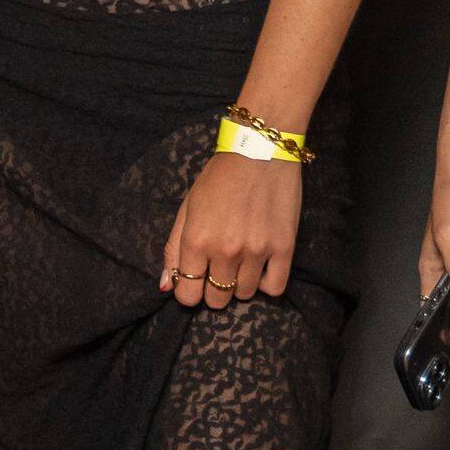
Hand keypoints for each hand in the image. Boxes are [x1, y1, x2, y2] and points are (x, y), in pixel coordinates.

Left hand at [162, 152, 299, 308]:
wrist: (260, 150)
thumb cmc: (219, 177)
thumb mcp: (187, 208)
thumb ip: (174, 249)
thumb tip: (165, 286)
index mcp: (196, 240)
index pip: (187, 294)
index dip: (189, 291)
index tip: (196, 280)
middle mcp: (225, 251)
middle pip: (216, 300)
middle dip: (214, 289)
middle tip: (219, 268)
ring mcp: (256, 251)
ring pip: (244, 295)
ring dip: (240, 283)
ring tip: (241, 260)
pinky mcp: (284, 248)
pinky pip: (275, 288)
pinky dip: (266, 283)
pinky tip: (261, 266)